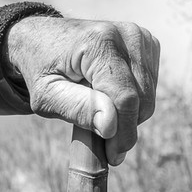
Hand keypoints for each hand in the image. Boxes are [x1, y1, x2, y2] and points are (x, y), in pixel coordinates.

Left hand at [1, 16, 159, 164]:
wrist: (43, 38)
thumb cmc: (41, 67)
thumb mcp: (46, 95)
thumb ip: (77, 109)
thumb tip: (110, 126)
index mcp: (99, 42)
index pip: (125, 96)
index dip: (123, 131)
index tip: (113, 156)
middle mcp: (126, 35)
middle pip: (141, 98)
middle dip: (125, 127)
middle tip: (103, 143)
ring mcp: (140, 37)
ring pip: (148, 96)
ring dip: (128, 115)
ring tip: (98, 111)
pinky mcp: (147, 45)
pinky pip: (149, 87)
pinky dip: (132, 102)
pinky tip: (108, 96)